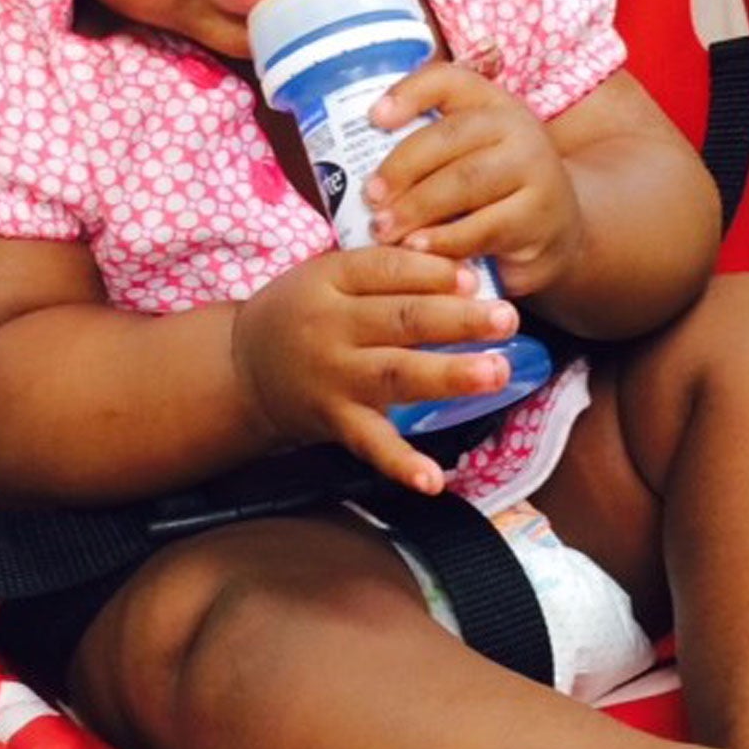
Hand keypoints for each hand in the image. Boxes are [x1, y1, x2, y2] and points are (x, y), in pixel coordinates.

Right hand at [231, 247, 519, 492]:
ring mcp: (334, 378)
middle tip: (508, 318)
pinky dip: (401, 464)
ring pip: (396, 375)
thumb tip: (466, 273)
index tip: (475, 278)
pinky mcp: (334, 422)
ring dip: (449, 375)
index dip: (433, 273)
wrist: (240, 367)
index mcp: (332, 280)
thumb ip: (391, 269)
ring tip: (497, 373)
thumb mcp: (333, 274)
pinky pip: (370, 443)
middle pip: (401, 320)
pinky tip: (433, 479)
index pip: (388, 270)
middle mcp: (331, 328)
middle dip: (458, 320)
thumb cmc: (305, 310)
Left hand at [364, 62, 583, 298]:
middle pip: (451, 137)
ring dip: (416, 207)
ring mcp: (536, 172)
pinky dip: (444, 240)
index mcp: (493, 104)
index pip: (449, 80)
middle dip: (402, 167)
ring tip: (384, 229)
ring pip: (466, 182)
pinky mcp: (540, 217)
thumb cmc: (493, 191)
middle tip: (370, 197)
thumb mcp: (467, 157)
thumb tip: (354, 149)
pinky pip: (484, 227)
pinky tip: (417, 250)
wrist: (558, 232)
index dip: (410, 92)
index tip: (373, 118)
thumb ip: (426, 145)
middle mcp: (519, 129)